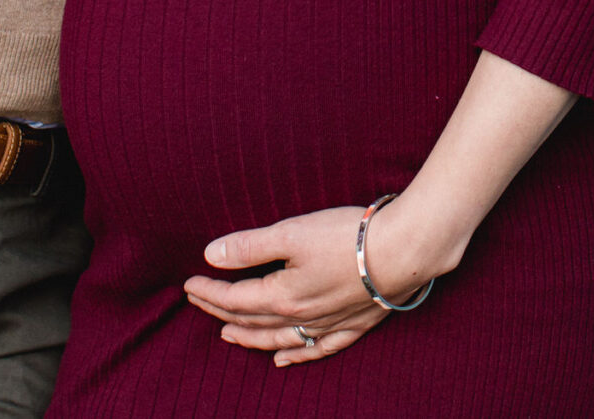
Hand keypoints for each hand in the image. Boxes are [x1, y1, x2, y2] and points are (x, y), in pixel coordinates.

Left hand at [184, 198, 462, 367]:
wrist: (404, 251)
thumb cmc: (348, 237)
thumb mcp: (292, 233)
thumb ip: (250, 246)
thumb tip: (211, 255)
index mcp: (282, 295)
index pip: (234, 298)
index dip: (209, 291)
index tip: (189, 284)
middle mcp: (301, 317)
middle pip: (251, 320)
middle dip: (221, 313)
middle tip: (200, 305)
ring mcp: (327, 324)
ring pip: (279, 340)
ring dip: (250, 338)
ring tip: (228, 336)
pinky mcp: (352, 324)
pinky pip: (316, 349)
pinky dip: (296, 356)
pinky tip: (284, 360)